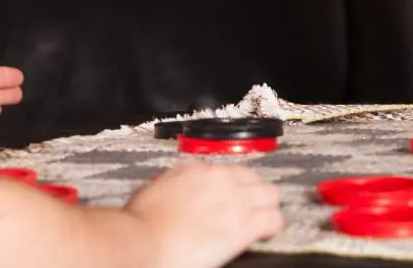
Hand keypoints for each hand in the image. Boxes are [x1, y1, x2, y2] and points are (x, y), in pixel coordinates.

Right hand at [125, 159, 283, 267]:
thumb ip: (172, 182)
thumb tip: (174, 188)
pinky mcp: (245, 224)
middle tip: (250, 207)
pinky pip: (274, 219)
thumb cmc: (139, 224)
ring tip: (262, 219)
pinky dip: (273, 225)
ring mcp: (236, 200)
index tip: (227, 198)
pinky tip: (267, 233)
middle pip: (253, 178)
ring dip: (268, 206)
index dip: (229, 186)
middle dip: (254, 192)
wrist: (142, 242)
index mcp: (197, 170)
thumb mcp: (152, 189)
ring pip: (271, 194)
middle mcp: (221, 179)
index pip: (226, 171)